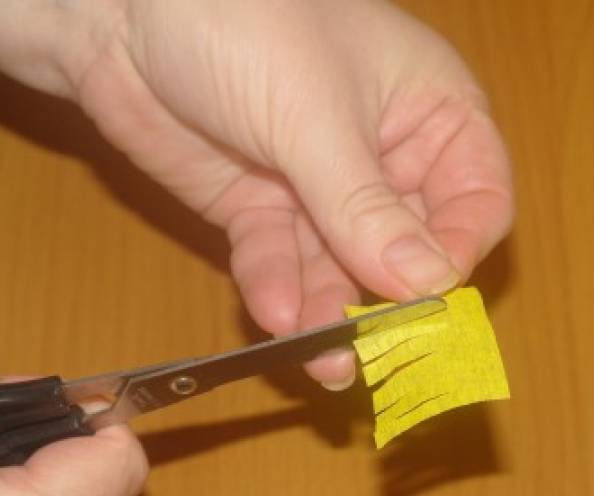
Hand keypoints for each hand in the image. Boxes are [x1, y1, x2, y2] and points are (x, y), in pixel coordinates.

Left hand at [0, 0, 513, 388]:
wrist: (116, 10)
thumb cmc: (244, 22)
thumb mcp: (313, 115)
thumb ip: (367, 207)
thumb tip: (432, 286)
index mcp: (432, 110)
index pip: (478, 200)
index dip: (458, 254)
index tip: (432, 303)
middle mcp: (387, 156)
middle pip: (411, 249)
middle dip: (391, 301)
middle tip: (377, 354)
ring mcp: (320, 188)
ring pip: (344, 270)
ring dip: (335, 315)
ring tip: (325, 362)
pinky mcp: (261, 211)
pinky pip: (281, 263)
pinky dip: (278, 289)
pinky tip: (275, 315)